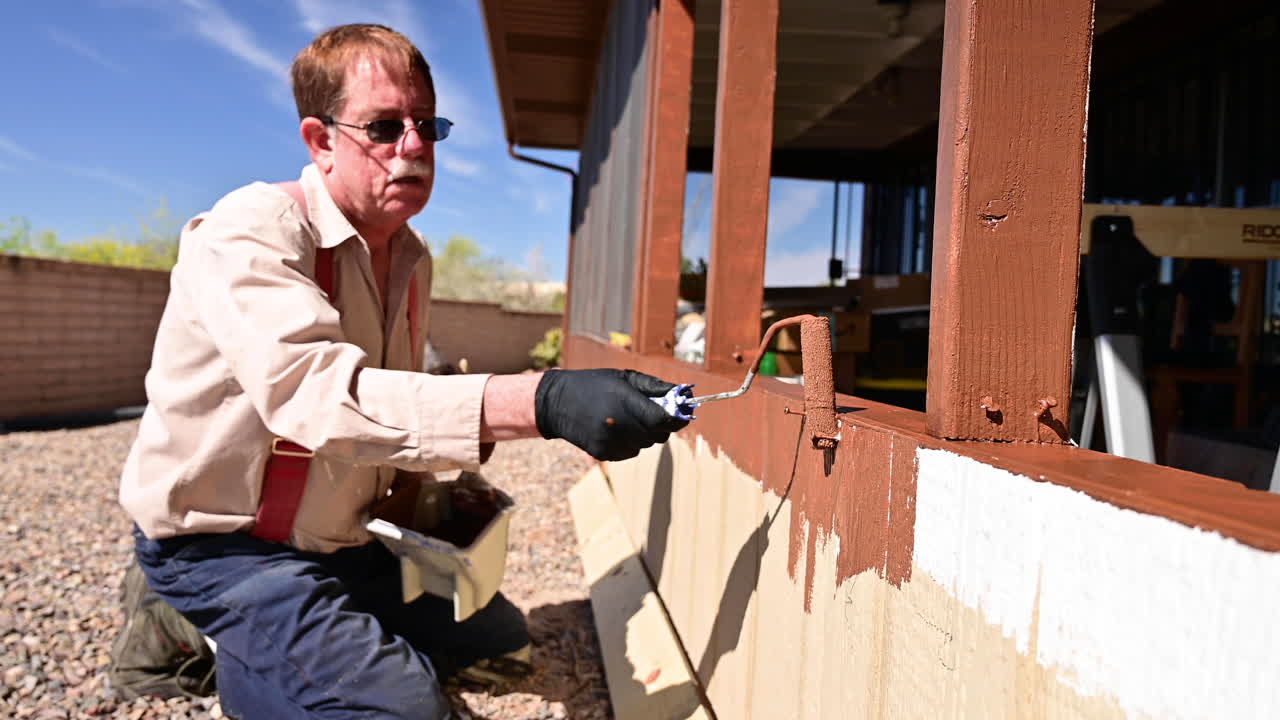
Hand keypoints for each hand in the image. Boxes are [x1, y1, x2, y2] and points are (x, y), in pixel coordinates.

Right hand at [534, 369, 688, 460]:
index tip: (682, 413)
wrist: (557, 402)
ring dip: (645, 434)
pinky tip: (616, 429)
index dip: (676, 418)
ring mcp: (609, 442)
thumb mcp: (624, 377)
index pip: (663, 420)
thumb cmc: (594, 384)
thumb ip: (655, 387)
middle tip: (651, 411)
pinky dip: (631, 442)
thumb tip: (683, 394)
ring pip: (646, 445)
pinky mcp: (603, 454)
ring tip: (627, 417)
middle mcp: (617, 426)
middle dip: (660, 425)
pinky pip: (631, 452)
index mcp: (624, 403)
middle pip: (657, 435)